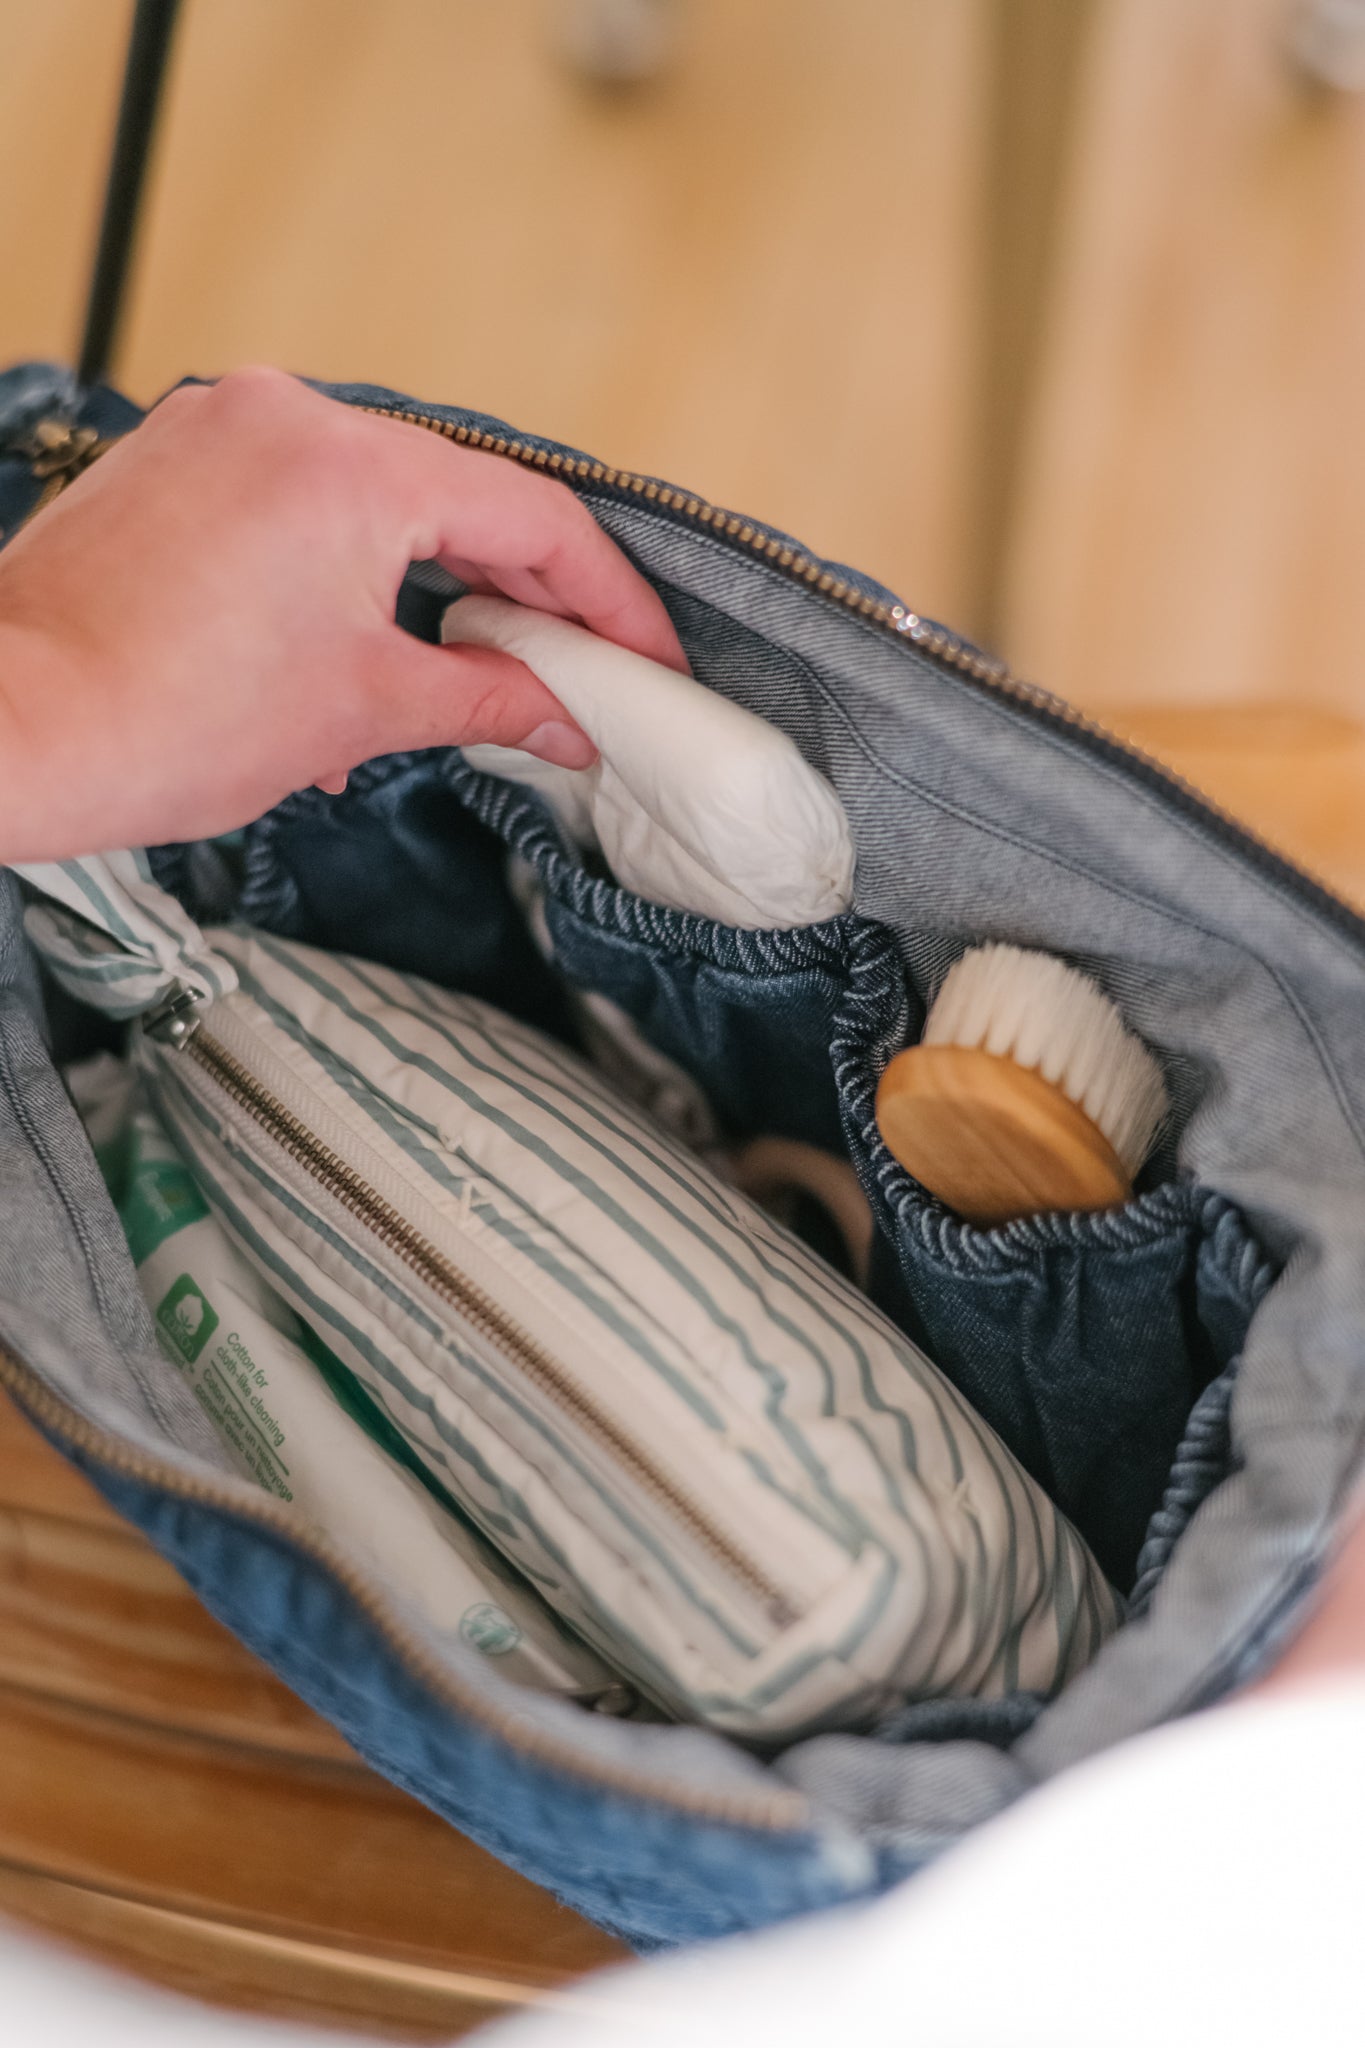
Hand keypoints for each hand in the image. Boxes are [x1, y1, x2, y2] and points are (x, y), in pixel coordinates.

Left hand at [0, 367, 686, 860]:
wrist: (8, 727)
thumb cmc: (152, 719)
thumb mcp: (360, 712)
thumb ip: (487, 698)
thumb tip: (561, 716)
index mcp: (351, 464)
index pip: (532, 516)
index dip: (608, 597)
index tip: (644, 654)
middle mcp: (289, 416)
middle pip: (462, 493)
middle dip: (529, 591)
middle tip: (582, 666)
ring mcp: (224, 428)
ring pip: (385, 494)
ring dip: (444, 579)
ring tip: (483, 668)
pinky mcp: (180, 460)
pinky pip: (310, 498)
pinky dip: (362, 564)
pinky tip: (380, 639)